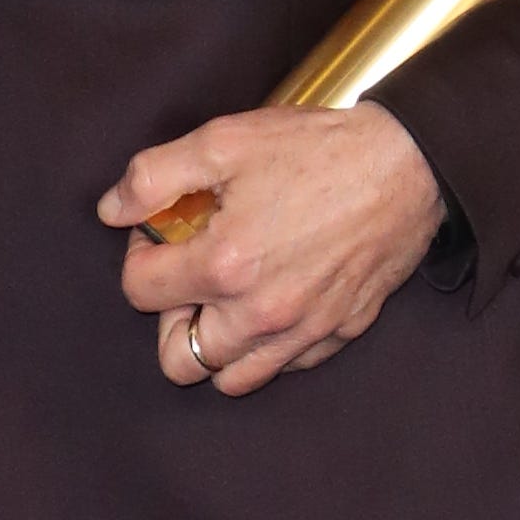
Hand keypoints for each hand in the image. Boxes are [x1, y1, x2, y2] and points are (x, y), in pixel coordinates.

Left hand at [98, 104, 441, 397]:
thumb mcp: (223, 141)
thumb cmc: (316, 151)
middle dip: (169, 318)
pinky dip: (267, 347)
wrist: (407, 165)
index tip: (161, 233)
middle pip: (177, 358)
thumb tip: (112, 210)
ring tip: (225, 296)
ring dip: (216, 344)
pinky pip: (286, 366)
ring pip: (232, 377)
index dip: (139, 257)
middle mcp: (260, 313)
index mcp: (224, 266)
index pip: (139, 293)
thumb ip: (154, 176)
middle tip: (187, 277)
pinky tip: (271, 300)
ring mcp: (303, 330)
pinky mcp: (339, 332)